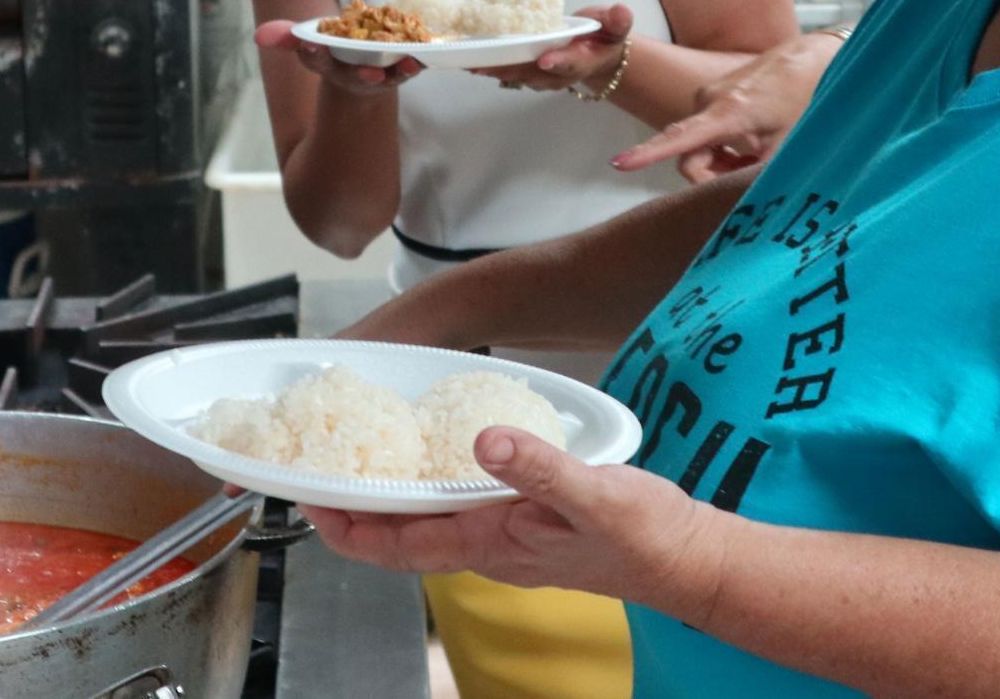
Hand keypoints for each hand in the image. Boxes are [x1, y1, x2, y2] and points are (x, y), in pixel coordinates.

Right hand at [256, 19, 422, 94]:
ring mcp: (378, 75)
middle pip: (355, 75)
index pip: (315, 60)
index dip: (312, 53)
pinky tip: (424, 58)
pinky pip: (409, 68)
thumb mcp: (309, 41)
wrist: (362, 68)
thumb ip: (287, 36)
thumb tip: (260, 36)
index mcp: (326, 63)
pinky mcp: (399, 70)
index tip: (310, 46)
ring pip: (387, 76)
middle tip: (367, 73)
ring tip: (407, 64)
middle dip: (361, 74)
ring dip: (397, 72)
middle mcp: (351, 74)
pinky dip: (416, 64)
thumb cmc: (334, 51)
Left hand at [301, 427, 726, 606]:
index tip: (311, 503)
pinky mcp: (524, 521)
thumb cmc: (647, 537)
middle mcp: (488, 545)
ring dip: (389, 499)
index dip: (350, 528)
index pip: (400, 544)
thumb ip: (540, 469)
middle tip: (316, 475)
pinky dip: (432, 486)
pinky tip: (434, 456)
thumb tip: (485, 440)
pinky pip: (461, 507)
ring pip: (428, 521)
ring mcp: (505, 537)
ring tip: (358, 462)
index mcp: (492, 543)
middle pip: (402, 534)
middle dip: (355, 511)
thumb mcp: (595, 495)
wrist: (688, 558)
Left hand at [472, 4, 632, 93]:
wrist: (597, 53)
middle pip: (535, 74)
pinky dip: (491, 67)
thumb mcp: (616, 25)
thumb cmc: (605, 35)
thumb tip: (622, 12)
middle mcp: (561, 73)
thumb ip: (618, 21)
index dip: (558, 61)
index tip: (545, 59)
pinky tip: (469, 61)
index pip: (572, 62)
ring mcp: (544, 75)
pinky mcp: (530, 72)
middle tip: (486, 64)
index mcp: (583, 60)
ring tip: (471, 64)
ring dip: (495, 71)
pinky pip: (509, 72)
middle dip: (511, 70)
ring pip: (518, 76)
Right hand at [611, 30, 842, 180]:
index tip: (620, 163)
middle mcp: (708, 101)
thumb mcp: (787, 143)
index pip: (680, 138)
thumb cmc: (802, 96)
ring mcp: (708, 97)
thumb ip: (759, 174)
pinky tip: (751, 146)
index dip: (647, 154)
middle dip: (713, 176)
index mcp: (728, 112)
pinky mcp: (712, 97)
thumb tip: (741, 203)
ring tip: (757, 158)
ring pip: (698, 148)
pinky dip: (724, 148)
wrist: (809, 58)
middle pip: (690, 157)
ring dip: (721, 163)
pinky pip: (705, 134)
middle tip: (748, 179)